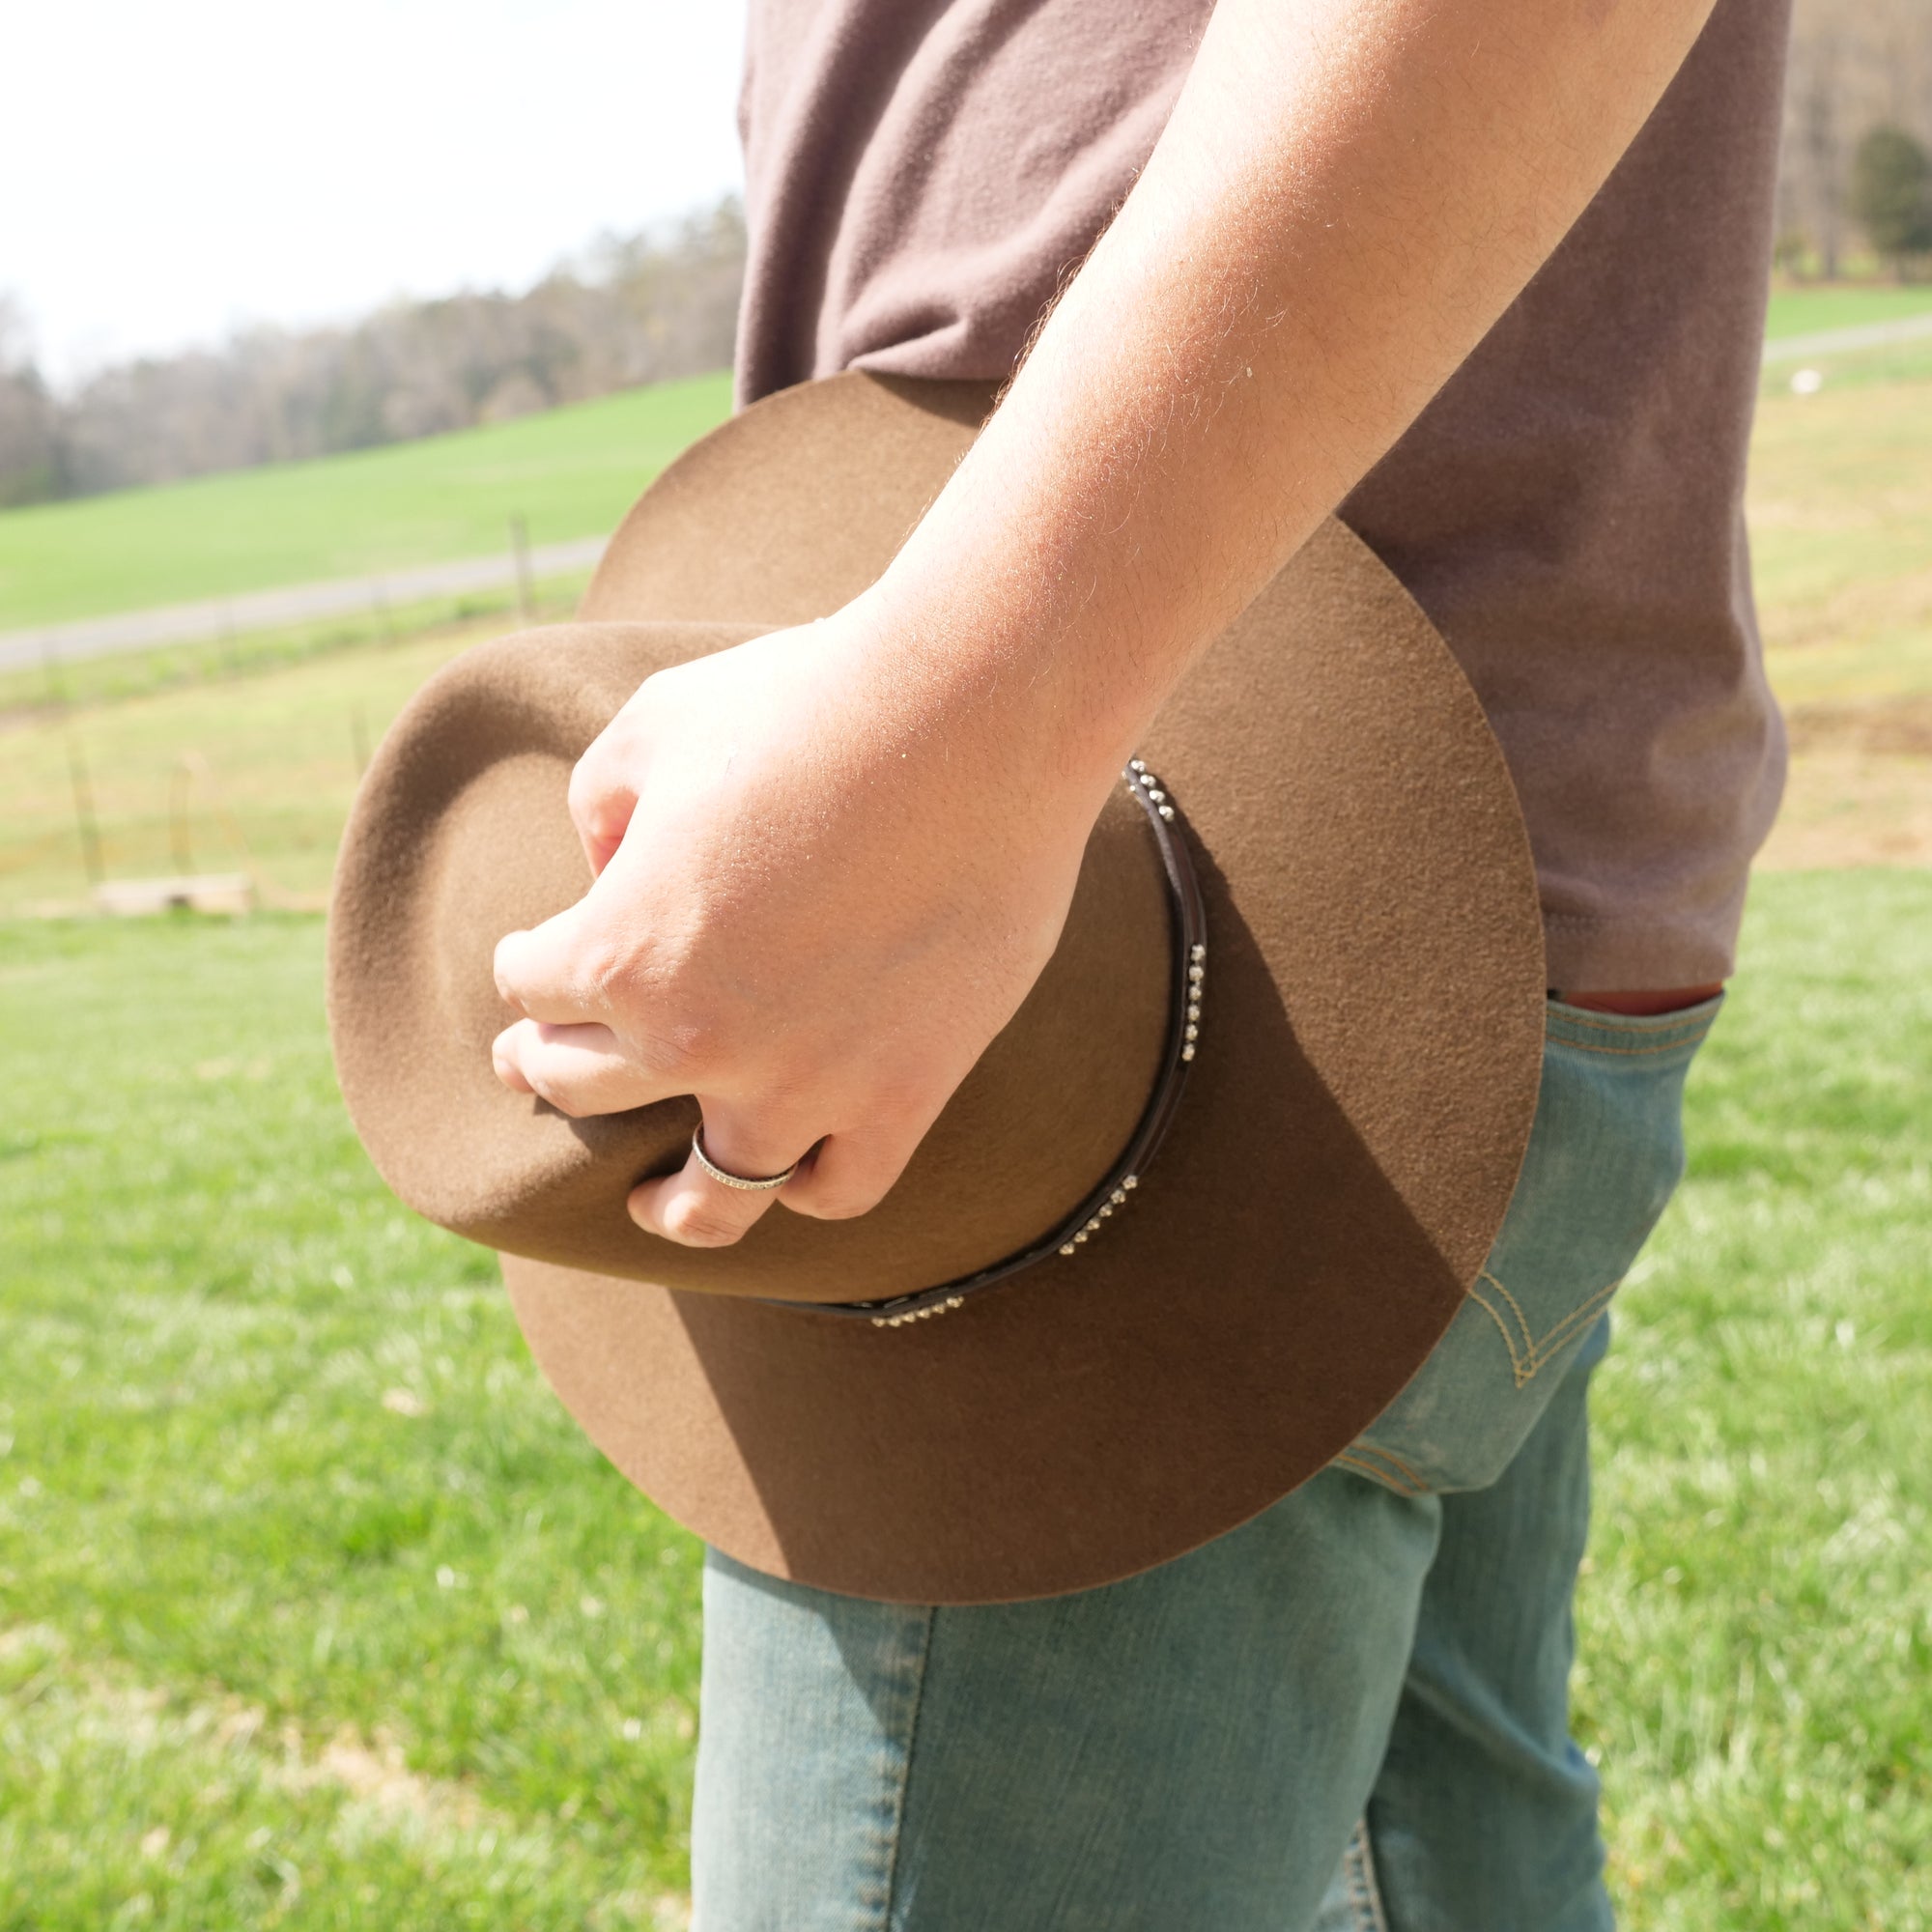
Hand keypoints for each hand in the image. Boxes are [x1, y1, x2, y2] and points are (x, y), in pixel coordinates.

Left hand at [489, 602, 1103, 1247]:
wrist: (974, 719)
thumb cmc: (807, 703)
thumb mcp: (654, 725)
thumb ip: (601, 811)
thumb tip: (609, 868)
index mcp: (620, 951)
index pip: (530, 983)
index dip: (523, 960)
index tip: (534, 951)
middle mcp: (698, 1041)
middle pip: (585, 1085)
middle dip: (546, 1064)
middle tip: (533, 1062)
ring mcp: (806, 1085)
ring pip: (710, 1193)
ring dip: (664, 1200)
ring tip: (650, 1203)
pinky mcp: (906, 1093)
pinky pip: (841, 1187)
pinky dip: (805, 1188)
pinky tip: (789, 1172)